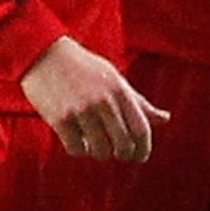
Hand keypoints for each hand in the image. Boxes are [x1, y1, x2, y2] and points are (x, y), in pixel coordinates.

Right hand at [19, 37, 166, 161]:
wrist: (43, 54)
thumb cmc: (83, 67)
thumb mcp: (114, 79)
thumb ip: (138, 102)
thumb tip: (165, 118)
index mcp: (120, 90)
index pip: (142, 129)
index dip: (143, 149)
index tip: (139, 157)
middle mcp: (103, 101)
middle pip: (123, 145)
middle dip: (122, 154)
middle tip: (116, 153)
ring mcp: (81, 111)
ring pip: (100, 151)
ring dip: (99, 153)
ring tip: (94, 144)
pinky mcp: (60, 119)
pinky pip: (76, 149)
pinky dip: (79, 150)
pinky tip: (77, 140)